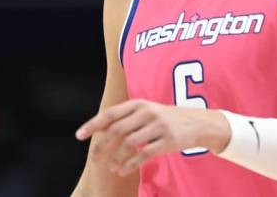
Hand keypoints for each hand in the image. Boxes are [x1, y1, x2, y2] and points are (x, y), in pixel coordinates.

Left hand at [75, 99, 229, 175]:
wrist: (197, 123)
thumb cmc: (164, 118)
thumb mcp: (145, 112)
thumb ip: (124, 119)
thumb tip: (98, 130)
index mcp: (138, 104)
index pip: (110, 114)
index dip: (93, 125)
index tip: (79, 136)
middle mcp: (146, 113)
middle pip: (116, 130)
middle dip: (102, 146)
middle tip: (94, 159)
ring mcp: (157, 126)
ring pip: (129, 144)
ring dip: (116, 158)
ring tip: (112, 167)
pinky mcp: (167, 141)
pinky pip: (143, 155)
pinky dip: (130, 164)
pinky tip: (123, 170)